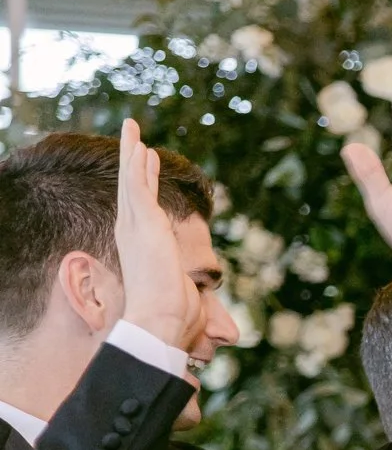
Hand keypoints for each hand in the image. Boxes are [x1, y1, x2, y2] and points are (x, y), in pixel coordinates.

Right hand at [112, 120, 207, 354]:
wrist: (160, 320)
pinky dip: (136, 163)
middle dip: (132, 160)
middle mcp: (132, 232)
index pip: (139, 205)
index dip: (142, 182)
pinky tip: (140, 145)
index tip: (148, 162)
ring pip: (131, 180)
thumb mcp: (182, 291)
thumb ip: (187, 285)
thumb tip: (203, 301)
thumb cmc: (172, 316)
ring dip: (132, 153)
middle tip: (133, 136)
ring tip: (132, 128)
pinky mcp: (143, 222)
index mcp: (139, 245)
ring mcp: (135, 225)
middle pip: (130, 187)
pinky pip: (137, 185)